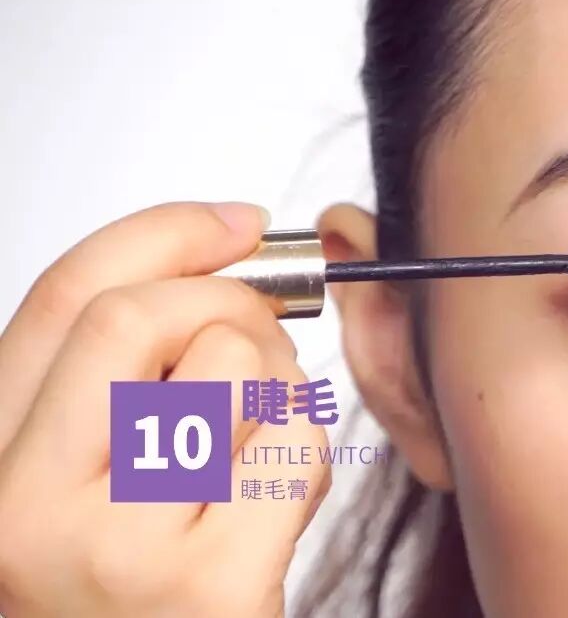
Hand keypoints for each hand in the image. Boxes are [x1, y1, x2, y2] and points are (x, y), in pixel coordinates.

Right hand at [0, 203, 331, 617]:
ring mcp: (107, 551)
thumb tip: (228, 259)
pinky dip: (306, 459)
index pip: (64, 294)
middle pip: (144, 316)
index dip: (164, 234)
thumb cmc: (135, 601)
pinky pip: (292, 446)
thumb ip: (128, 382)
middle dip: (235, 308)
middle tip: (264, 355)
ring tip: (252, 464)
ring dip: (277, 396)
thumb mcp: (101, 484)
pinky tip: (274, 513)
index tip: (237, 220)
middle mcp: (20, 505)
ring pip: (235, 370)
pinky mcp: (201, 590)